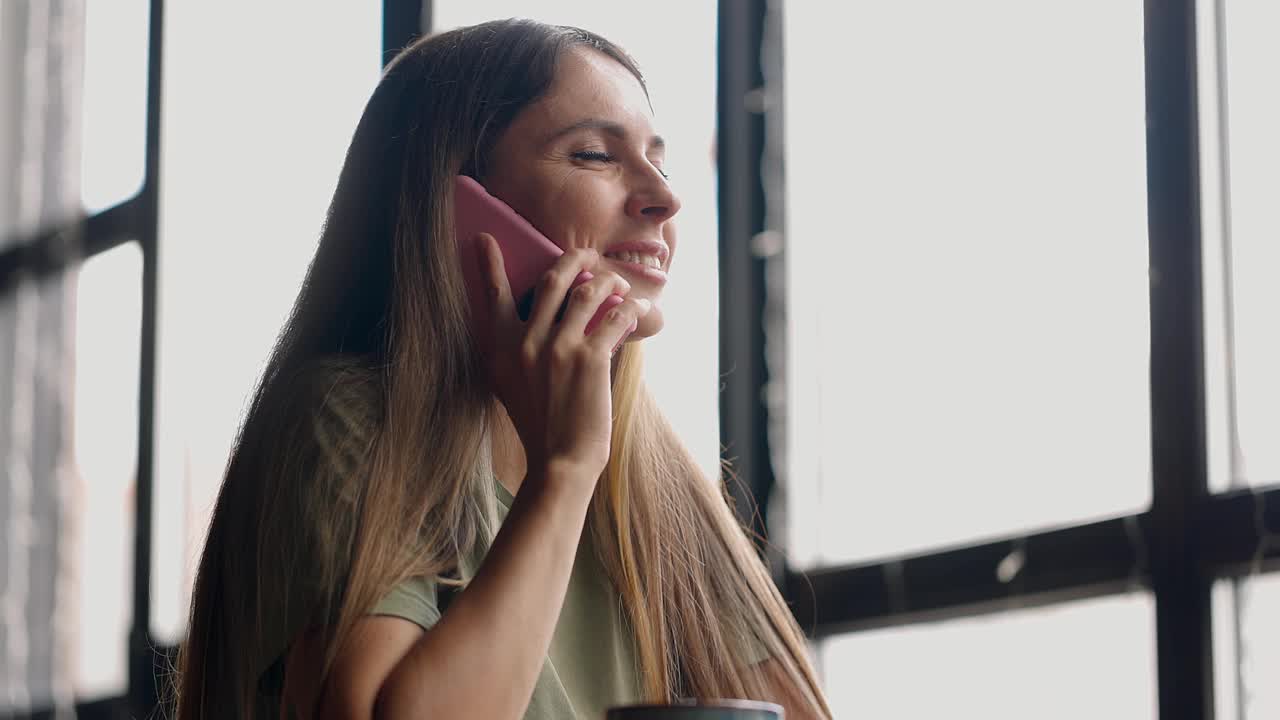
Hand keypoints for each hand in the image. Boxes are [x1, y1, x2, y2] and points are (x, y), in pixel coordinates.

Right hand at [476, 233, 651, 488]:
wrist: (559, 461)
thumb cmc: (539, 425)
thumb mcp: (509, 386)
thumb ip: (515, 352)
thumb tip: (533, 319)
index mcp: (500, 348)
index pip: (494, 296)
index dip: (489, 265)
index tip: (484, 239)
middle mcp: (524, 342)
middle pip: (552, 281)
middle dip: (574, 260)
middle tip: (587, 254)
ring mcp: (557, 348)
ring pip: (587, 292)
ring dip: (608, 282)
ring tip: (618, 283)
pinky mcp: (589, 358)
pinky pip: (614, 317)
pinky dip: (629, 309)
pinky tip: (636, 308)